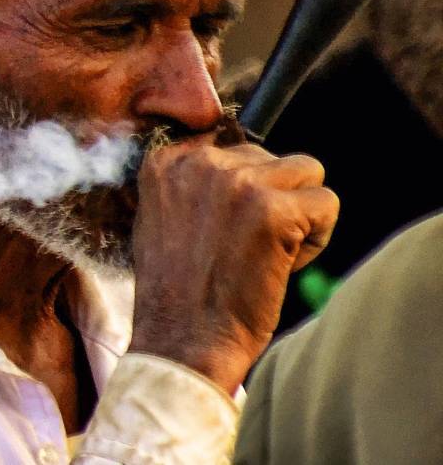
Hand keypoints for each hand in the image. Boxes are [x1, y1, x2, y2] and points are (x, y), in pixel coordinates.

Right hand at [126, 138, 338, 393]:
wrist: (182, 339)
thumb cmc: (175, 293)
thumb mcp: (159, 219)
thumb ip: (190, 184)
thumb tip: (238, 167)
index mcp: (166, 162)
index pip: (232, 146)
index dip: (244, 189)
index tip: (232, 226)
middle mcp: (199, 162)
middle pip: (271, 157)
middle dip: (273, 199)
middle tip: (251, 246)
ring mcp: (238, 182)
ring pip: (307, 171)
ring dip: (301, 210)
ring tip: (274, 251)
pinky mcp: (274, 210)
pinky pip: (326, 204)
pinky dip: (318, 238)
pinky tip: (286, 265)